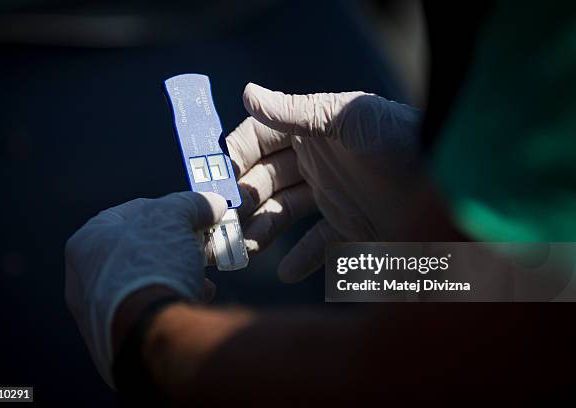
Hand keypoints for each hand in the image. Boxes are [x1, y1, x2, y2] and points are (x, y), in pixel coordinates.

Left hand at [65, 191, 225, 385]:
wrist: (148, 332)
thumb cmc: (150, 265)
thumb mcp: (174, 217)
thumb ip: (191, 204)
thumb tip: (213, 203)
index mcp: (86, 243)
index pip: (129, 213)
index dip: (167, 208)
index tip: (193, 213)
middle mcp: (84, 279)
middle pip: (140, 249)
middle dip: (175, 245)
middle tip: (200, 244)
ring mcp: (98, 314)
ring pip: (146, 282)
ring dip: (177, 274)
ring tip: (202, 275)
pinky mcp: (118, 339)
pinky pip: (150, 311)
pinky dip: (172, 301)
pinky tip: (193, 298)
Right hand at [227, 84, 420, 282]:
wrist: (450, 181)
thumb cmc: (398, 139)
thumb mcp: (345, 118)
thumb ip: (295, 111)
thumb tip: (247, 93)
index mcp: (312, 130)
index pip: (260, 139)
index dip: (236, 156)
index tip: (214, 180)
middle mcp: (318, 161)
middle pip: (266, 179)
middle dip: (243, 199)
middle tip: (222, 223)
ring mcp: (333, 194)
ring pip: (285, 212)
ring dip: (263, 229)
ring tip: (245, 248)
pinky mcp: (351, 225)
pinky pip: (319, 243)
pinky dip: (302, 258)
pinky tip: (288, 272)